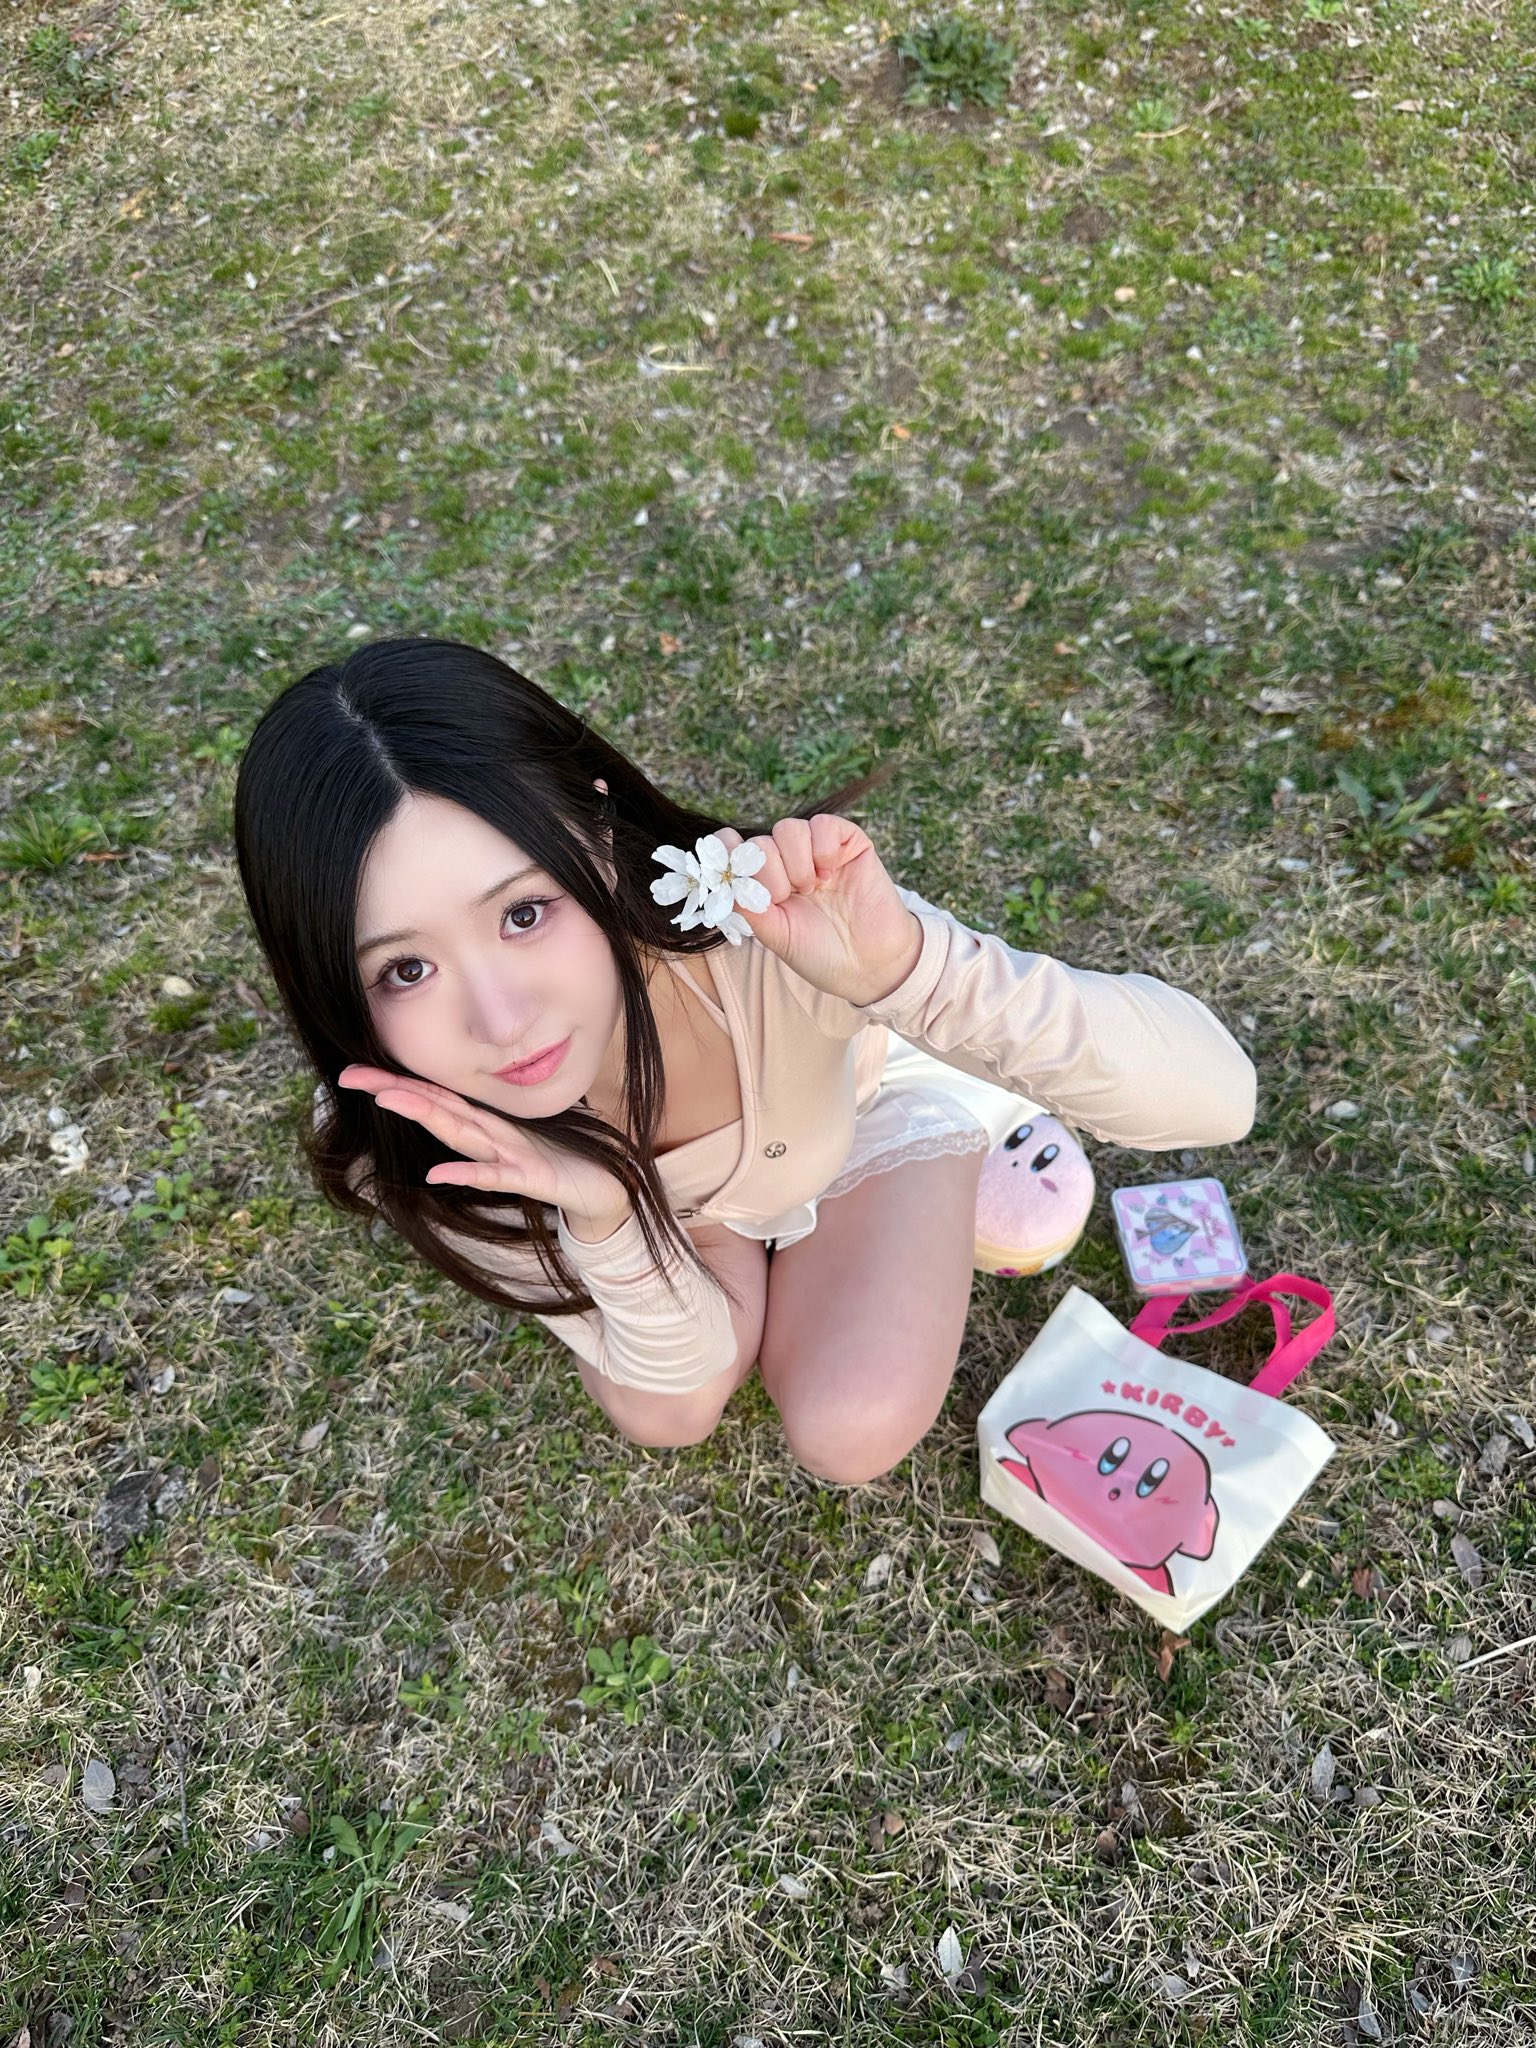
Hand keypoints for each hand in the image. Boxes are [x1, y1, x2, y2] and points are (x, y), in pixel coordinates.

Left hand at [337, 1066, 630, 1234]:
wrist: (609, 1191)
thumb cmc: (561, 1165)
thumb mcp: (511, 1155)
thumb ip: (481, 1144)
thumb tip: (447, 1140)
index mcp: (488, 1126)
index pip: (435, 1100)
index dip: (396, 1086)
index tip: (353, 1075)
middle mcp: (495, 1133)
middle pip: (439, 1107)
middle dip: (396, 1091)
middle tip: (352, 1076)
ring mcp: (513, 1153)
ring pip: (461, 1131)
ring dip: (426, 1114)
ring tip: (388, 1101)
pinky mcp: (532, 1178)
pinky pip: (495, 1177)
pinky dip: (467, 1174)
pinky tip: (438, 1173)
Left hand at [711, 815, 923, 1006]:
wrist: (869, 964)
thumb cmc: (821, 953)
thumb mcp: (775, 935)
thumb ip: (747, 905)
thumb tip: (721, 874)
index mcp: (766, 883)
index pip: (736, 850)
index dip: (728, 853)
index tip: (731, 868)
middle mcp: (789, 863)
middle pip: (760, 841)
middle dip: (769, 872)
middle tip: (788, 897)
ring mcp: (818, 851)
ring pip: (788, 829)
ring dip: (796, 862)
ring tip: (812, 888)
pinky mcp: (849, 843)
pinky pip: (823, 824)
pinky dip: (822, 847)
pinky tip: (830, 872)